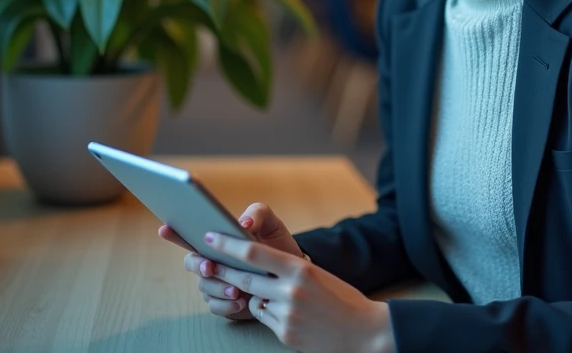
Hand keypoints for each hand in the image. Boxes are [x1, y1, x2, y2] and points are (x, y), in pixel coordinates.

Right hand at [158, 202, 303, 321]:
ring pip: (204, 287)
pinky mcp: (226, 303)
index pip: (190, 234)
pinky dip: (226, 306)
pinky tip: (241, 302)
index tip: (166, 228)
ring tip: (237, 289)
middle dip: (198, 265)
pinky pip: (216, 307)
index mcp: (218, 240)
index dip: (174, 232)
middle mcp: (212, 261)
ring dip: (217, 287)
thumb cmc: (277, 244)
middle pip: (191, 263)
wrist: (294, 274)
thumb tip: (243, 224)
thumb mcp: (271, 223)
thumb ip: (257, 214)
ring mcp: (218, 283)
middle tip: (211, 266)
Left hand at [198, 231, 394, 352]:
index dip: (227, 244)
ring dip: (252, 295)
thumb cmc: (341, 298)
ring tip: (269, 292)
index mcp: (299, 269)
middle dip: (222, 270)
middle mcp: (290, 291)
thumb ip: (287, 270)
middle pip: (244, 278)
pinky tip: (285, 312)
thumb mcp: (316, 274)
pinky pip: (264, 318)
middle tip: (206, 263)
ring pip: (253, 300)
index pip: (253, 253)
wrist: (366, 332)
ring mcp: (287, 315)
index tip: (210, 237)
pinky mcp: (285, 334)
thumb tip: (254, 267)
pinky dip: (267, 312)